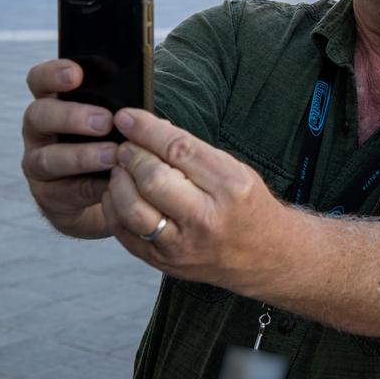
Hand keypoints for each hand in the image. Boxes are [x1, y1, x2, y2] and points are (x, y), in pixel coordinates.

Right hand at [20, 60, 118, 237]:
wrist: (107, 191)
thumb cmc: (114, 142)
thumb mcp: (118, 122)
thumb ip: (124, 111)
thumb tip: (144, 112)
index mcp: (56, 102)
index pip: (41, 81)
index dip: (53, 74)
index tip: (76, 74)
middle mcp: (40, 130)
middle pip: (39, 115)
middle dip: (72, 116)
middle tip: (105, 121)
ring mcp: (38, 162)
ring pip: (47, 157)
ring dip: (82, 156)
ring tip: (112, 155)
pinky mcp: (48, 193)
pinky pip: (64, 190)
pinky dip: (90, 186)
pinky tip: (112, 183)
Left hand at [102, 108, 288, 292]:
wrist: (264, 254)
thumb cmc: (247, 205)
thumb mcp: (235, 170)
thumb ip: (194, 152)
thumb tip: (150, 128)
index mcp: (231, 187)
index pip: (179, 150)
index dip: (147, 130)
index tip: (127, 117)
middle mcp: (207, 218)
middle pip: (153, 179)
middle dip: (131, 155)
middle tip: (126, 147)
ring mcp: (183, 244)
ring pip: (132, 209)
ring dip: (119, 182)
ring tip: (122, 170)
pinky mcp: (163, 261)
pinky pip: (124, 231)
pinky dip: (115, 207)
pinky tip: (121, 193)